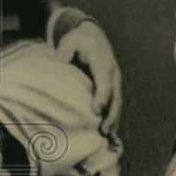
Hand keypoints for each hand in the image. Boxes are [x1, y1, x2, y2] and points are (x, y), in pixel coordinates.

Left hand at [53, 20, 121, 142]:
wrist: (92, 36)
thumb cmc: (79, 40)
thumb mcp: (71, 40)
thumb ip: (65, 50)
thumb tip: (59, 62)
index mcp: (103, 64)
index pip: (104, 82)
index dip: (102, 96)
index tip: (96, 111)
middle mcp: (113, 75)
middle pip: (115, 97)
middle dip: (111, 115)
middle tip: (103, 131)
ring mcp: (114, 83)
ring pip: (117, 104)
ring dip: (114, 121)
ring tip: (108, 138)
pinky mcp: (112, 89)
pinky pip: (114, 105)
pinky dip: (113, 119)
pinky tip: (109, 134)